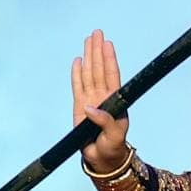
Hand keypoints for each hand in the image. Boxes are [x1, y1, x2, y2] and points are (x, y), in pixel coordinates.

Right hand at [70, 28, 130, 172]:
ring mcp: (91, 100)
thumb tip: (89, 107)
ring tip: (88, 40)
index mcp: (114, 100)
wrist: (102, 158)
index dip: (109, 59)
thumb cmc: (113, 146)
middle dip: (98, 50)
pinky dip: (77, 73)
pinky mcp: (79, 106)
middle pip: (99, 68)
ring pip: (89, 73)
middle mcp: (103, 96)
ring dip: (89, 56)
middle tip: (97, 32)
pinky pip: (77, 86)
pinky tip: (78, 60)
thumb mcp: (114, 134)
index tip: (107, 43)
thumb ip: (104, 121)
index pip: (111, 74)